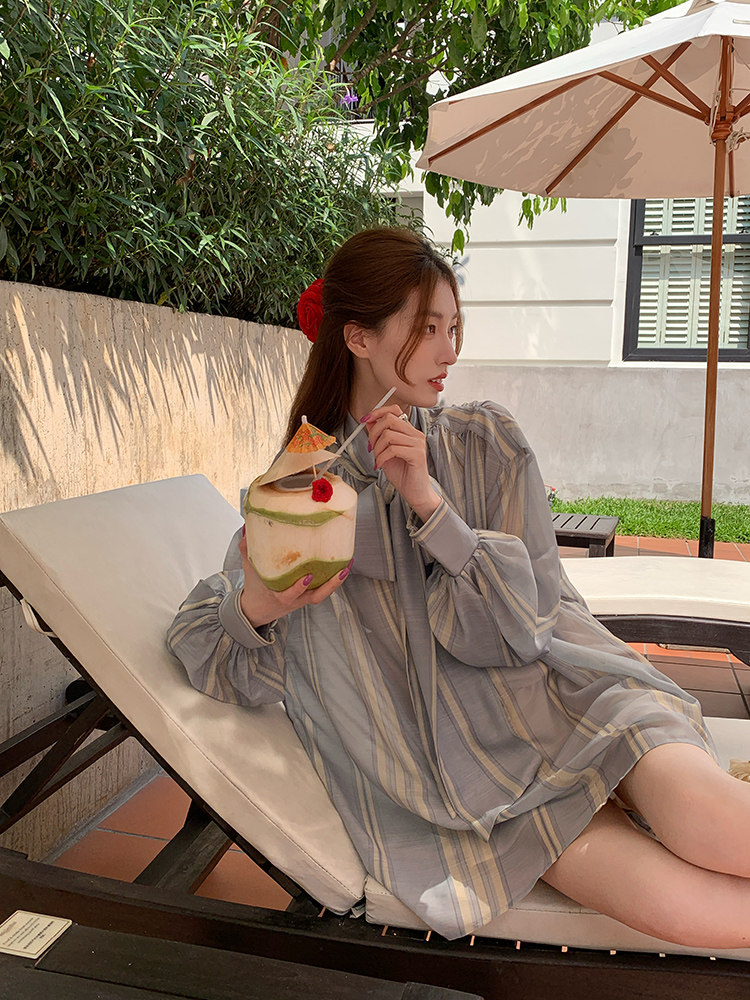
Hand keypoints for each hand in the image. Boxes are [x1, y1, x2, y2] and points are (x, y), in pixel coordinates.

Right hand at [238, 530, 350, 627]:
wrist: (258, 608)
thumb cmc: (255, 586)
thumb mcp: (249, 567)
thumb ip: (247, 548)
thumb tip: (248, 527)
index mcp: (278, 595)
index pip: (289, 595)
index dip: (298, 588)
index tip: (306, 577)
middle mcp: (294, 599)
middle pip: (315, 597)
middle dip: (328, 586)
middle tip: (340, 571)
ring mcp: (303, 599)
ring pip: (323, 594)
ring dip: (336, 582)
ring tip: (346, 567)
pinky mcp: (309, 595)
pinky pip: (324, 590)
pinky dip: (334, 580)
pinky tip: (343, 566)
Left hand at [363, 406, 440, 520]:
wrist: (415, 492)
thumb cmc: (402, 474)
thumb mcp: (385, 452)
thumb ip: (379, 436)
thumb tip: (369, 421)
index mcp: (409, 431)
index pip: (394, 410)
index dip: (377, 412)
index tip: (364, 420)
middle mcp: (415, 434)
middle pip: (389, 419)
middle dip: (373, 432)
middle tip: (370, 447)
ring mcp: (418, 443)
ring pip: (389, 434)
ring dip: (377, 448)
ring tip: (377, 458)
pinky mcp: (417, 455)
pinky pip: (393, 449)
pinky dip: (381, 457)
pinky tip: (380, 465)